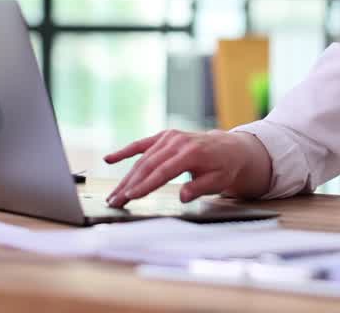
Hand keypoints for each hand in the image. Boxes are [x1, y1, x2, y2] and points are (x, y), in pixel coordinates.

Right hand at [102, 129, 251, 207]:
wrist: (230, 148)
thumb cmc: (224, 168)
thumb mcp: (219, 181)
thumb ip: (200, 187)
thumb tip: (183, 196)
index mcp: (191, 153)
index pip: (163, 172)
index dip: (145, 185)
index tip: (130, 196)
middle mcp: (177, 142)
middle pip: (148, 166)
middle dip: (129, 185)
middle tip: (114, 202)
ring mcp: (169, 138)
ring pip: (142, 159)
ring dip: (125, 177)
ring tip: (113, 194)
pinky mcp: (164, 137)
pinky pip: (141, 144)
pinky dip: (125, 151)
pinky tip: (109, 159)